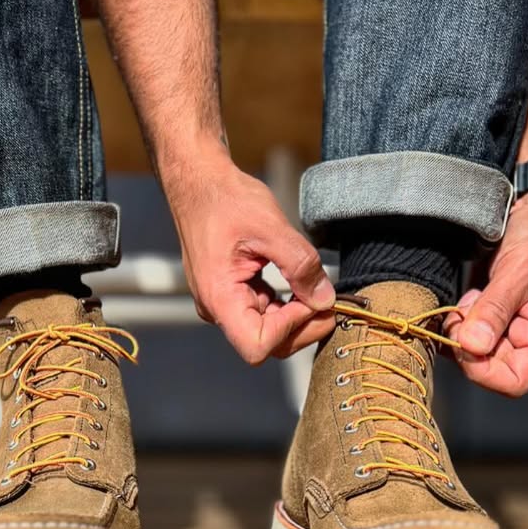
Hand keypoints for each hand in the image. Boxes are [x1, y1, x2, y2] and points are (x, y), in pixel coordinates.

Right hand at [162, 148, 335, 364]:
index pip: (257, 346)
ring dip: (297, 315)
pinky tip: (299, 282)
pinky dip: (287, 304)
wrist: (199, 182)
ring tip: (317, 287)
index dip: (290, 329)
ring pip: (267, 331)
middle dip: (302, 326)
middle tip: (328, 298)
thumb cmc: (225, 199)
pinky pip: (263, 312)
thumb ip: (301, 266)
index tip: (309, 298)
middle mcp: (217, 307)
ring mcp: (224, 302)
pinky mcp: (232, 293)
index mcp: (219, 297)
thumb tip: (325, 299)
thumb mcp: (271, 227)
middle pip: (266, 344)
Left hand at [445, 183, 527, 395]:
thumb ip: (496, 308)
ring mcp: (507, 325)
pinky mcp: (490, 311)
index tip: (463, 339)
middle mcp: (527, 337)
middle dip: (464, 346)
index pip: (513, 381)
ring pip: (472, 350)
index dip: (481, 370)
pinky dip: (457, 318)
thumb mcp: (521, 268)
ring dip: (458, 331)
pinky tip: (463, 296)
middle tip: (459, 313)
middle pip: (487, 369)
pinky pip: (467, 330)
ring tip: (465, 299)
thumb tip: (471, 347)